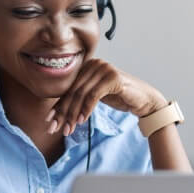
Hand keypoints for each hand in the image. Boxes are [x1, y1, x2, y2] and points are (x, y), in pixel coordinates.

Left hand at [46, 58, 166, 135]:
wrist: (143, 99)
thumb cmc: (119, 97)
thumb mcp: (94, 98)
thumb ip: (78, 100)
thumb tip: (56, 113)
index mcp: (87, 66)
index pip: (69, 89)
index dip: (58, 106)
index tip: (49, 122)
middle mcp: (94, 64)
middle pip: (73, 91)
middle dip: (63, 113)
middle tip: (56, 128)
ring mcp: (103, 68)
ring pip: (81, 94)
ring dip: (73, 114)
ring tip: (69, 128)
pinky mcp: (112, 77)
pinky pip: (93, 95)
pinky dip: (86, 109)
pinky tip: (82, 120)